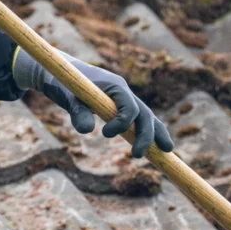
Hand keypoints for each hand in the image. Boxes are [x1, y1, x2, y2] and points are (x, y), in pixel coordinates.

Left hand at [12, 48, 173, 158]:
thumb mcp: (66, 96)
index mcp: (114, 86)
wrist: (63, 73)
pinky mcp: (121, 106)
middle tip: (137, 156)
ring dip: (156, 134)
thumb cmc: (64, 83)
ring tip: (166, 151)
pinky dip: (148, 131)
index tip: (105, 134)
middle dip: (147, 135)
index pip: (130, 106)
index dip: (123, 123)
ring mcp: (125, 99)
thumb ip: (77, 111)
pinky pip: (139, 120)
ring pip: (147, 117)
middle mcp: (124, 92)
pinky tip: (157, 146)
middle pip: (145, 113)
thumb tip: (87, 130)